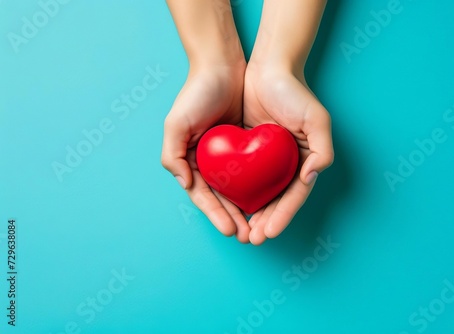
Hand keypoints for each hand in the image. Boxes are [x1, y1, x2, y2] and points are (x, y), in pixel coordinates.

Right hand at [161, 62, 249, 242]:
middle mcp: (210, 161)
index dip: (216, 214)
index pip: (204, 196)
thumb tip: (184, 184)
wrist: (222, 65)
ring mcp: (229, 154)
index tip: (232, 230)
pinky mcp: (247, 146)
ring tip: (260, 227)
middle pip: (223, 198)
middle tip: (249, 236)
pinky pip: (254, 172)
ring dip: (248, 209)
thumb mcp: (176, 123)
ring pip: (240, 189)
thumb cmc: (196, 93)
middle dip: (234, 218)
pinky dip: (259, 187)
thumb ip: (173, 155)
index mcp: (192, 161)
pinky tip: (269, 200)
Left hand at [243, 62, 333, 244]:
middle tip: (252, 239)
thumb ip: (322, 150)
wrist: (268, 69)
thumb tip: (310, 178)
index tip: (269, 233)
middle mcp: (285, 163)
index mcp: (303, 161)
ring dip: (250, 214)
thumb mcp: (317, 119)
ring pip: (257, 193)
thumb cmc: (295, 92)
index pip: (294, 196)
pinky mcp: (247, 150)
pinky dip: (237, 193)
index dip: (283, 216)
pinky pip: (242, 176)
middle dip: (265, 222)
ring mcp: (265, 159)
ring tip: (240, 231)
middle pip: (275, 200)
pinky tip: (229, 206)